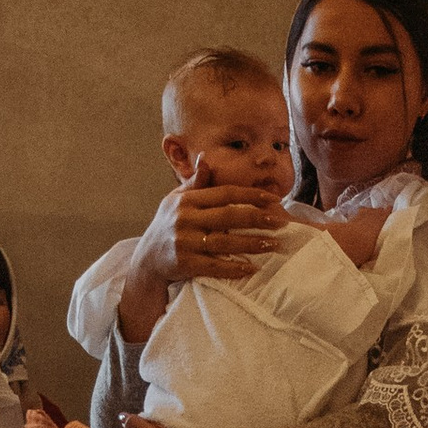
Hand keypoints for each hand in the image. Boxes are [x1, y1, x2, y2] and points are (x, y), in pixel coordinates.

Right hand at [122, 176, 288, 335]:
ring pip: (224, 243)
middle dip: (257, 219)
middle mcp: (185, 219)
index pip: (224, 194)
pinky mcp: (185, 264)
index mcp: (186, 200)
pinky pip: (214, 266)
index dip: (250, 196)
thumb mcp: (176, 200)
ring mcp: (184, 243)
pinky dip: (234, 268)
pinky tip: (252, 268)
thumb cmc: (167, 225)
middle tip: (281, 222)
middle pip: (228, 217)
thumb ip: (195, 183)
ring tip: (274, 244)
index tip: (273, 200)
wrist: (146, 259)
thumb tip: (205, 158)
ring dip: (251, 244)